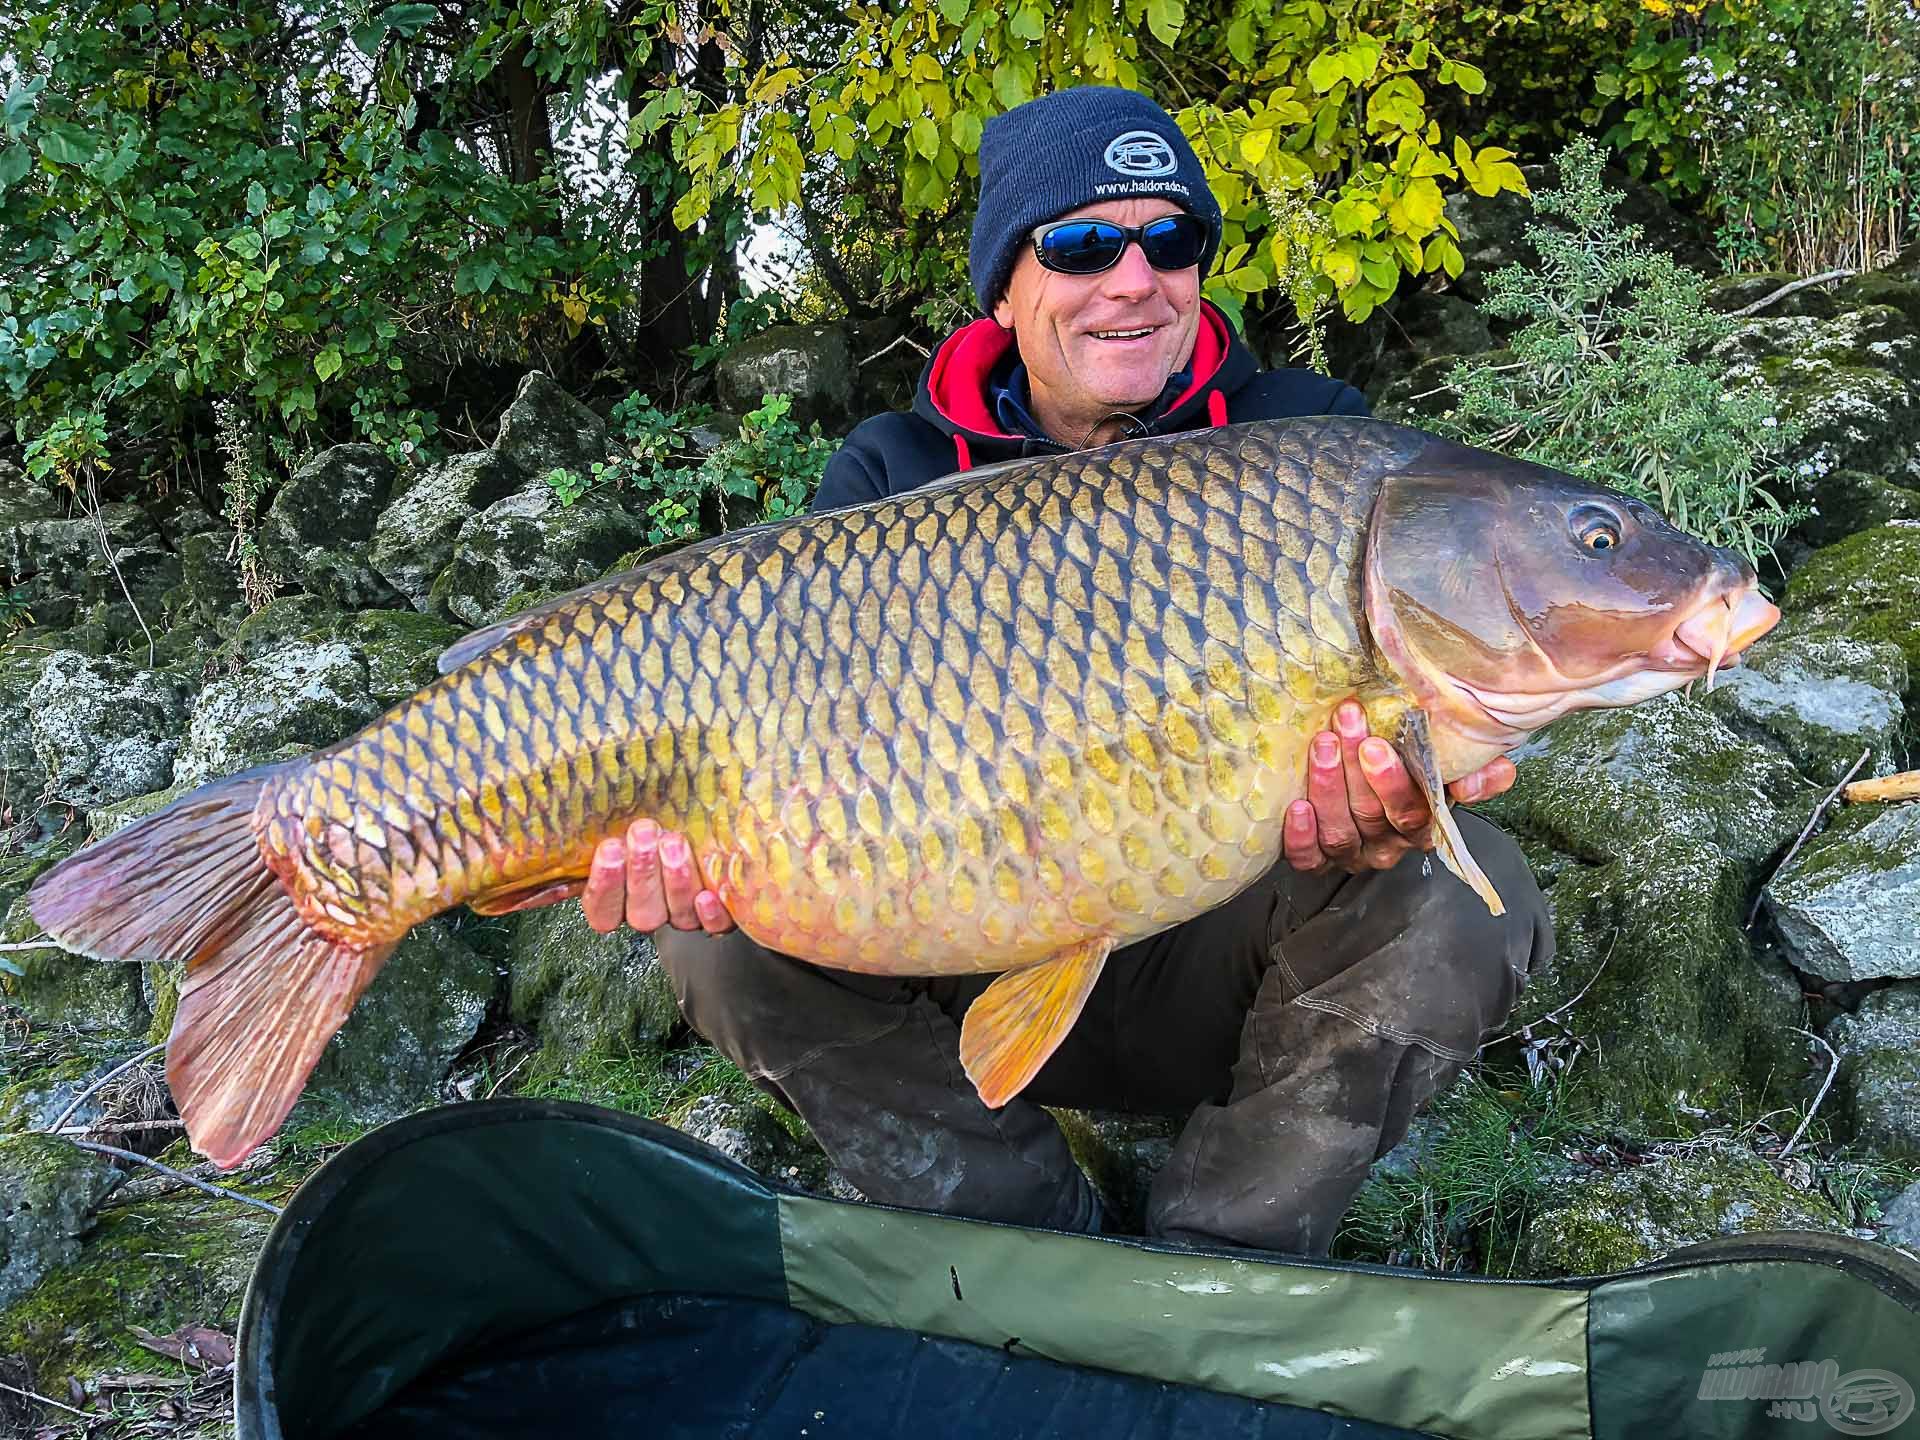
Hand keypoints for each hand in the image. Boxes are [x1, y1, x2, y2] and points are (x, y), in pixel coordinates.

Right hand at [581, 818, 735, 935]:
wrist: (703, 820)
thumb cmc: (656, 820)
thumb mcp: (625, 819)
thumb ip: (603, 823)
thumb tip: (564, 798)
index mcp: (619, 898)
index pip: (602, 910)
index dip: (604, 885)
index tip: (609, 848)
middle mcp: (651, 911)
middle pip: (642, 913)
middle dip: (641, 872)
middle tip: (642, 835)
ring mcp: (685, 915)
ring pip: (677, 915)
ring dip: (675, 882)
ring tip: (674, 843)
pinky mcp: (718, 914)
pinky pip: (716, 925)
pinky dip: (711, 915)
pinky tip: (707, 895)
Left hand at [1281, 699, 1515, 874]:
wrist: (1373, 770)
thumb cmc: (1416, 765)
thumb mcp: (1457, 764)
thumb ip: (1483, 772)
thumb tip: (1473, 782)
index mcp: (1422, 825)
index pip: (1412, 812)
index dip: (1393, 783)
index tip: (1375, 744)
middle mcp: (1388, 844)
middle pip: (1370, 815)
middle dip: (1354, 768)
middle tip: (1343, 726)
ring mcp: (1352, 853)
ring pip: (1339, 832)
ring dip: (1327, 788)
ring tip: (1321, 746)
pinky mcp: (1318, 859)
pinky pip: (1309, 859)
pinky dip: (1300, 837)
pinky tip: (1296, 807)